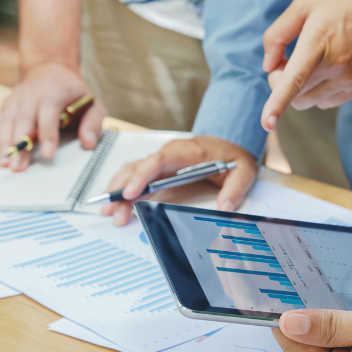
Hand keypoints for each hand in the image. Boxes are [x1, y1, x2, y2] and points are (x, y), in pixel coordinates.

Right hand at [0, 62, 103, 169]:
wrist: (50, 69)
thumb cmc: (72, 92)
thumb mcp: (92, 103)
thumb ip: (93, 123)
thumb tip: (89, 143)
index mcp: (54, 92)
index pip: (49, 113)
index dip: (47, 133)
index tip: (48, 153)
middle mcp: (31, 95)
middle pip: (23, 120)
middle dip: (19, 144)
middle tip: (18, 166)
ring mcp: (16, 100)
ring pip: (7, 122)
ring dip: (3, 144)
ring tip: (4, 164)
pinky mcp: (7, 106)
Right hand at [101, 136, 256, 225]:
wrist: (230, 142)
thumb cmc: (232, 156)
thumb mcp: (243, 171)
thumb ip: (235, 189)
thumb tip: (224, 206)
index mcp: (187, 152)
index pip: (158, 161)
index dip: (142, 176)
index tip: (130, 193)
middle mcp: (169, 152)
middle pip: (139, 167)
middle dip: (122, 188)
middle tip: (113, 210)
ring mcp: (161, 158)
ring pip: (132, 169)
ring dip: (117, 187)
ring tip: (108, 209)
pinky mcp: (158, 165)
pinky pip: (135, 172)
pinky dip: (122, 184)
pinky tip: (114, 199)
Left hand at [259, 0, 351, 131]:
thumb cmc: (344, 4)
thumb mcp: (304, 5)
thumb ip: (278, 34)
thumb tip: (268, 66)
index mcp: (318, 41)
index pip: (295, 79)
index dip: (277, 103)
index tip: (267, 124)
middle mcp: (335, 65)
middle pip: (294, 94)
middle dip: (281, 82)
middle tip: (286, 60)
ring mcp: (349, 79)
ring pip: (308, 102)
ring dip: (299, 89)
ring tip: (309, 63)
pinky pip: (325, 102)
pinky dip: (317, 91)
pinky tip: (326, 69)